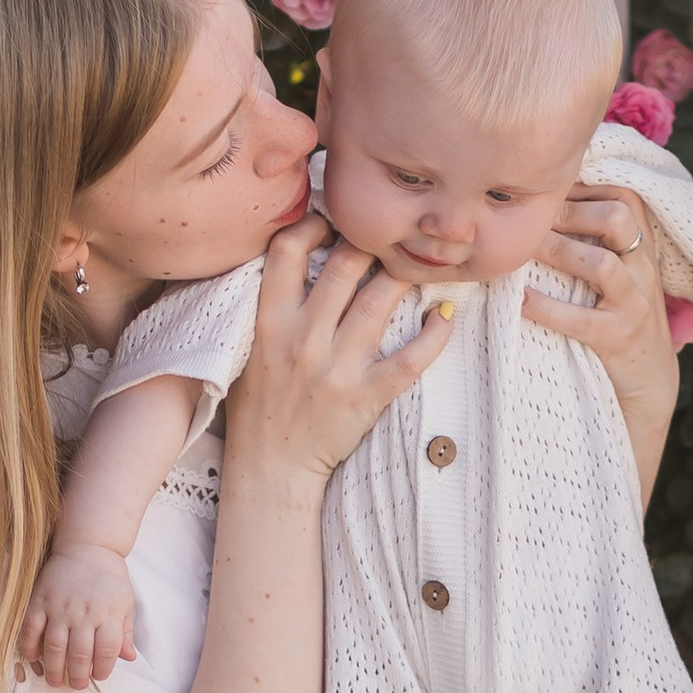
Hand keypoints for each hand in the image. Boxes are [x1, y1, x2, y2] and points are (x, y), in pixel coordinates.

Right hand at [20, 543, 137, 690]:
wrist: (88, 546)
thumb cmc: (110, 578)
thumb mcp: (125, 603)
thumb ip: (125, 632)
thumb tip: (129, 659)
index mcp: (109, 614)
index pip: (106, 651)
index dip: (103, 669)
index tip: (99, 676)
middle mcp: (84, 613)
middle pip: (80, 654)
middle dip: (77, 676)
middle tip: (76, 686)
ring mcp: (60, 607)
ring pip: (55, 647)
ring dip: (54, 669)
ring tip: (55, 682)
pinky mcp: (40, 600)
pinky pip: (31, 628)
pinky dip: (30, 646)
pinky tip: (33, 659)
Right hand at [226, 212, 450, 490]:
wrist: (270, 468)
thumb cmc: (258, 404)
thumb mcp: (248, 347)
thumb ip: (271, 304)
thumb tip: (296, 255)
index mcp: (268, 322)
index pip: (287, 251)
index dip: (313, 225)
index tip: (331, 224)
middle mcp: (303, 339)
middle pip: (344, 265)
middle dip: (369, 242)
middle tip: (384, 238)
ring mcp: (337, 369)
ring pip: (378, 301)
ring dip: (403, 275)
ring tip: (416, 264)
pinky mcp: (366, 396)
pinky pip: (410, 358)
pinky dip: (434, 334)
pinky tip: (444, 315)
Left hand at [526, 187, 678, 495]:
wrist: (651, 384)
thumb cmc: (622, 321)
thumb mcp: (623, 277)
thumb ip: (598, 244)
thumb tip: (546, 211)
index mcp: (642, 251)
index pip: (626, 198)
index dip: (587, 187)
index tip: (549, 188)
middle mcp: (643, 271)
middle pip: (619, 218)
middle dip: (571, 212)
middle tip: (532, 216)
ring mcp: (635, 305)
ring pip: (602, 265)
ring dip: (558, 252)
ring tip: (523, 250)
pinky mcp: (618, 339)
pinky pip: (580, 319)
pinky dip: (546, 307)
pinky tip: (520, 299)